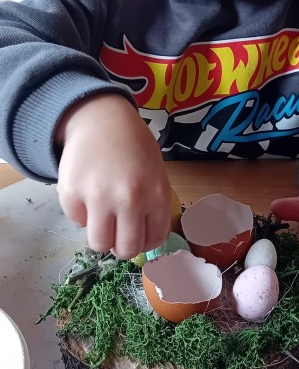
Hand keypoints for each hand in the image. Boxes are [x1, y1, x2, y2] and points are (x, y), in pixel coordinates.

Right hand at [56, 94, 170, 258]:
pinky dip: (81, 212)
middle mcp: (129, 199)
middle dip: (122, 246)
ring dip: (100, 234)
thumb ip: (153, 206)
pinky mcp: (72, 193)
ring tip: (101, 216)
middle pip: (126, 249)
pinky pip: (77, 221)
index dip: (145, 242)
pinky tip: (87, 191)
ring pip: (98, 244)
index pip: (154, 239)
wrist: (101, 118)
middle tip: (117, 233)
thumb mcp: (156, 172)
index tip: (138, 235)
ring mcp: (98, 197)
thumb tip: (144, 241)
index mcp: (156, 193)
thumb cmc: (133, 146)